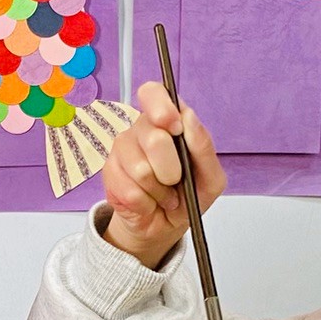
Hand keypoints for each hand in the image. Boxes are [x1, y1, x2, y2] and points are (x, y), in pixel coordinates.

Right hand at [100, 79, 226, 270]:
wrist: (165, 226)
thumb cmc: (188, 195)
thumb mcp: (210, 177)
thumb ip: (203, 146)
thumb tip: (189, 118)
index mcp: (167, 120)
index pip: (153, 93)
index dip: (161, 107)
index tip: (174, 126)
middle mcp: (141, 129)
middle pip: (153, 138)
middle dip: (172, 169)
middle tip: (176, 180)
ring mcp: (122, 150)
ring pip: (141, 169)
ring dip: (160, 191)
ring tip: (164, 195)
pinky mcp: (110, 174)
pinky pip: (130, 190)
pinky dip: (147, 203)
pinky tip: (149, 202)